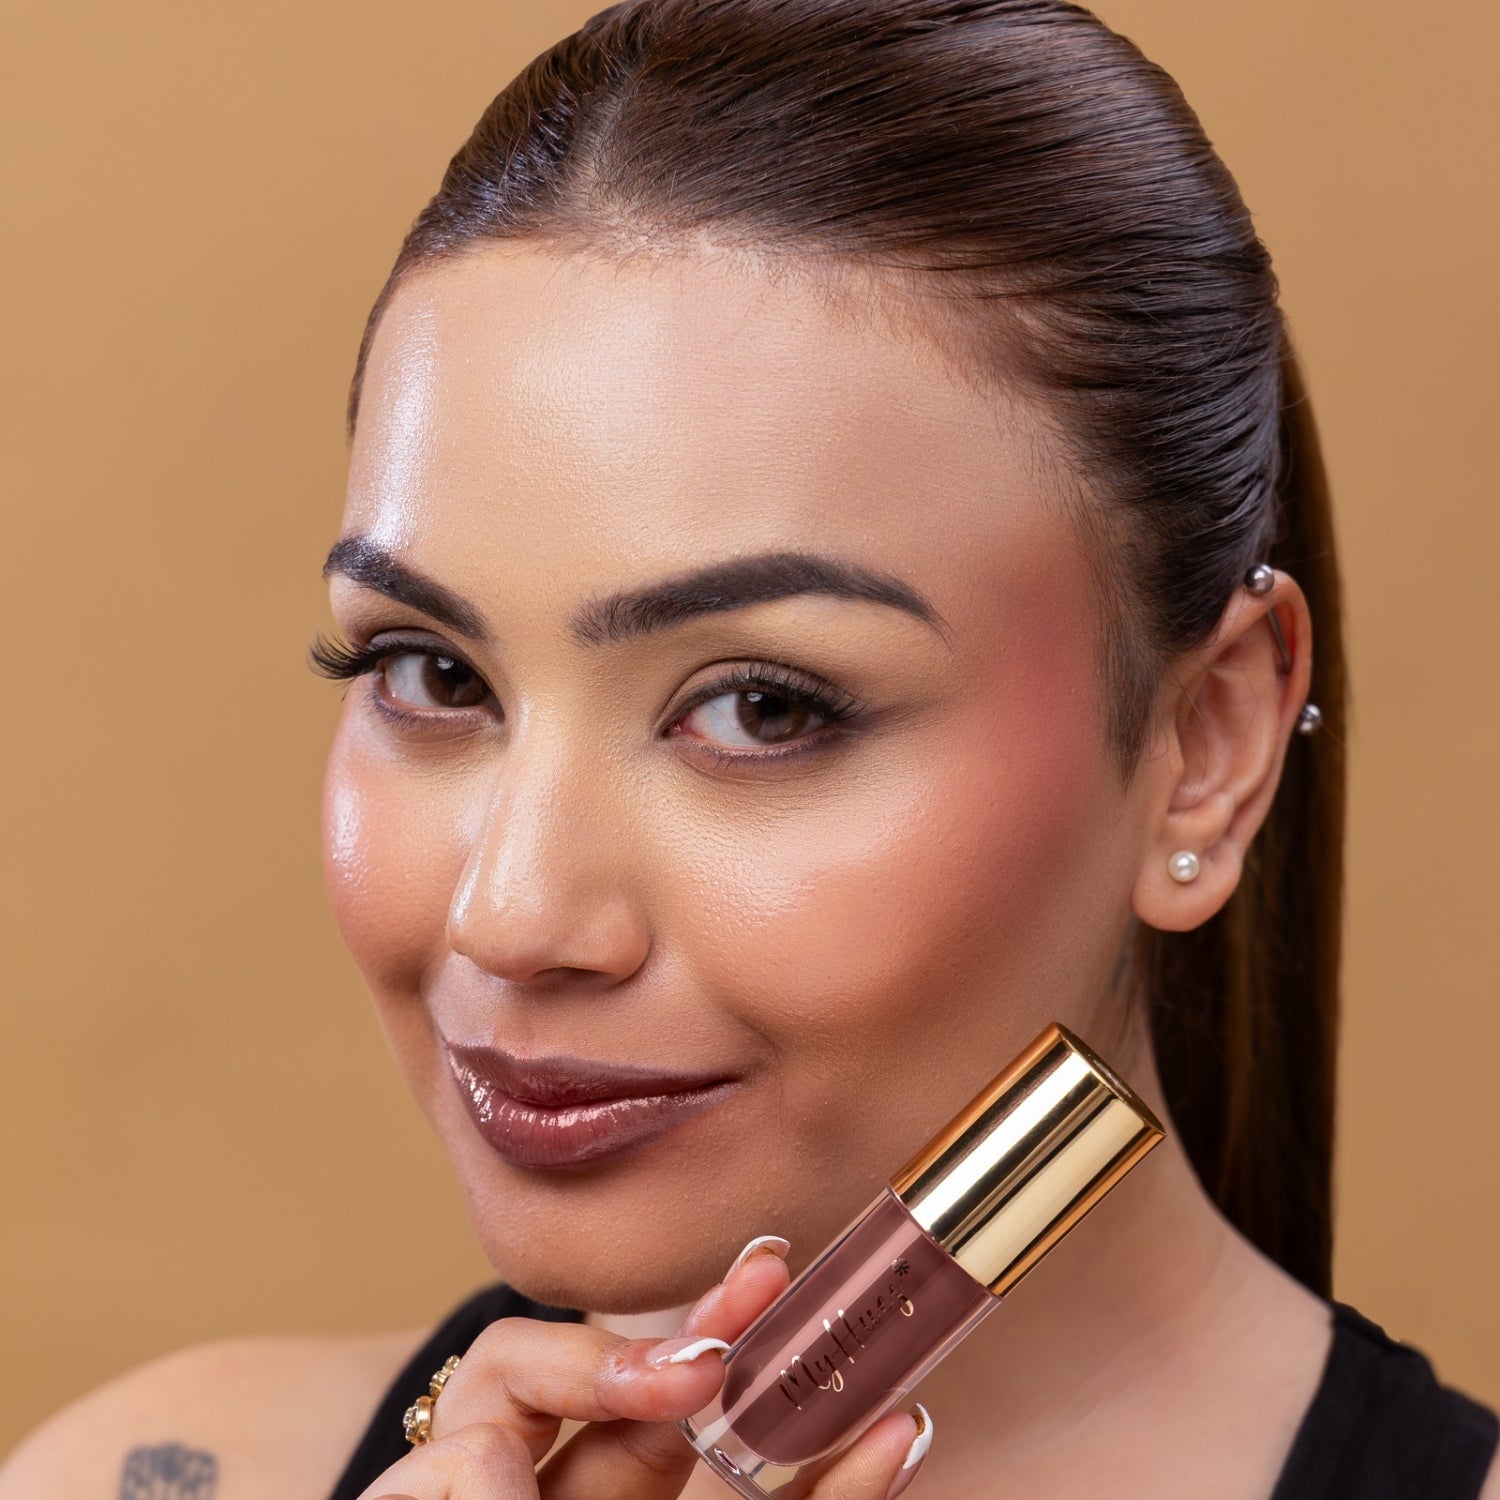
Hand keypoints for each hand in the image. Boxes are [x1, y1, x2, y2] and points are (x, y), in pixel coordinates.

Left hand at [357, 1234, 932, 1499]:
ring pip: (727, 1468)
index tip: (680, 1378)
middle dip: (718, 1330)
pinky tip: (896, 1441)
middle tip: (772, 1273)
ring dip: (799, 1401)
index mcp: (479, 1481)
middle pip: (646, 1399)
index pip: (526, 1374)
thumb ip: (466, 1474)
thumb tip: (523, 1436)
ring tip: (859, 1338)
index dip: (602, 1356)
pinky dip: (839, 1490)